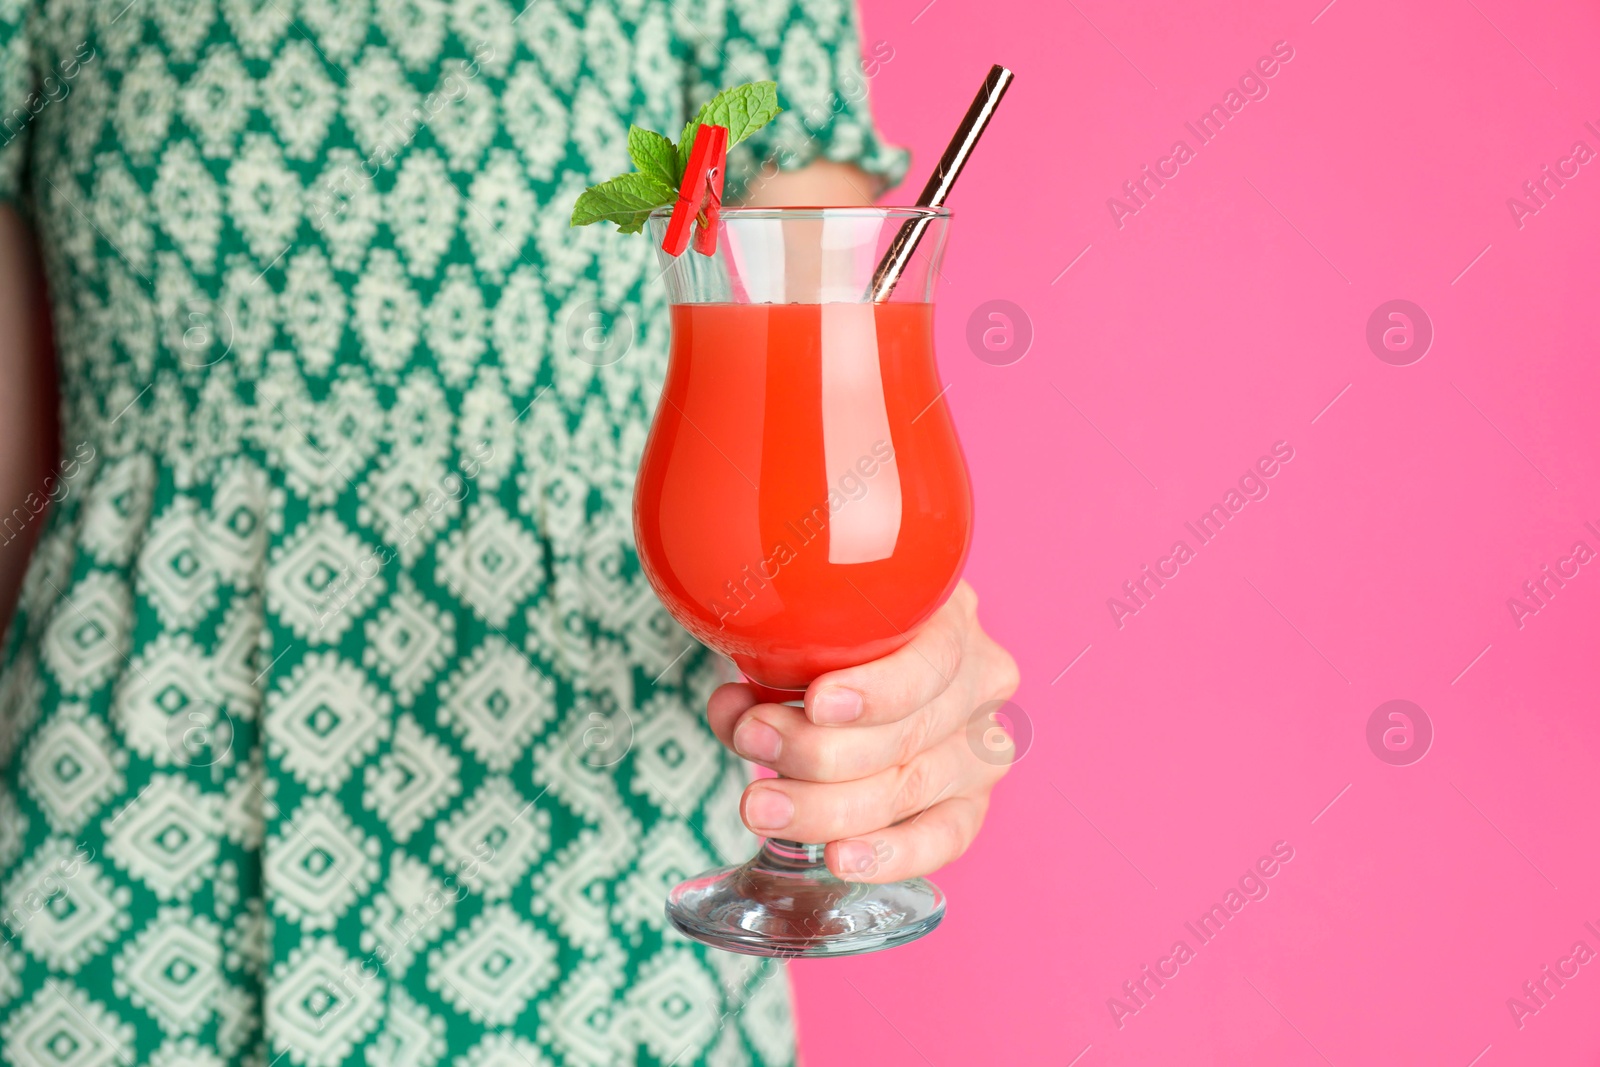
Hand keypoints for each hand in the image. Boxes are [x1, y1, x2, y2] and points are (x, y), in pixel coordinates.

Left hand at [706, 581, 1019, 882]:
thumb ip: (769, 667)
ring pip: (913, 788)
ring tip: (761, 804)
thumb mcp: (807, 632)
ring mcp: (982, 747)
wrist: (858, 670)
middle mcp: (982, 681)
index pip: (932, 662)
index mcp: (951, 618)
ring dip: (826, 804)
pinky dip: (890, 853)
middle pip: (910, 734)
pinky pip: (943, 838)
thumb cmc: (830, 642)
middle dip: (818, 750)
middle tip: (753, 744)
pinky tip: (840, 858)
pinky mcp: (971, 801)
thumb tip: (732, 708)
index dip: (877, 690)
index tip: (815, 703)